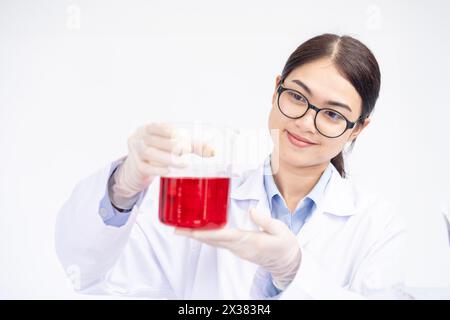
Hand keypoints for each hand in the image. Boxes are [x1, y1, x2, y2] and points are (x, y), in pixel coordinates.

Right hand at [111, 123, 214, 203]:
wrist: (138, 169)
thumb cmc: (160, 153)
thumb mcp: (174, 146)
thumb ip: (192, 146)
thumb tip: (213, 151)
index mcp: (148, 128)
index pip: (158, 127)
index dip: (171, 132)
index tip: (185, 138)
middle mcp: (139, 138)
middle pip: (154, 140)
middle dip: (172, 145)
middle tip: (187, 150)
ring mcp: (135, 152)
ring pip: (149, 153)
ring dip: (168, 158)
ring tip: (184, 163)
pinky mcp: (135, 166)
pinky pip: (144, 167)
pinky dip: (157, 169)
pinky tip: (168, 171)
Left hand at [175, 208, 300, 289]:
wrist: (287, 262)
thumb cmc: (284, 245)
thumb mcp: (281, 231)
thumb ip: (265, 221)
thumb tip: (252, 211)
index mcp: (249, 241)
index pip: (224, 236)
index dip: (207, 233)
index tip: (192, 230)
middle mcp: (239, 247)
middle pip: (212, 240)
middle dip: (194, 234)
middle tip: (176, 228)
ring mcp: (237, 249)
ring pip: (213, 242)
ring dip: (197, 235)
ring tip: (181, 228)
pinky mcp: (237, 248)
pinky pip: (218, 242)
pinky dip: (206, 236)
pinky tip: (199, 230)